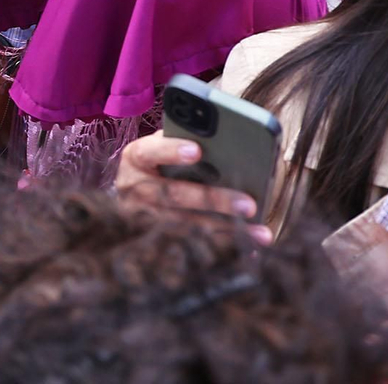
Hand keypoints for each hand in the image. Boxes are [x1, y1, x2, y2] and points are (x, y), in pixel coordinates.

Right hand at [115, 131, 273, 244]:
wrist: (128, 192)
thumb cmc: (157, 160)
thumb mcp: (160, 144)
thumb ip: (183, 139)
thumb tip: (227, 143)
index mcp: (136, 158)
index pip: (149, 152)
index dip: (171, 151)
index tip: (197, 150)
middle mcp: (136, 189)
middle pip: (175, 195)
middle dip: (213, 200)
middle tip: (249, 204)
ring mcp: (146, 218)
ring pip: (188, 225)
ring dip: (226, 229)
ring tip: (259, 232)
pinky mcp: (159, 239)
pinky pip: (195, 244)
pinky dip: (224, 244)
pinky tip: (250, 247)